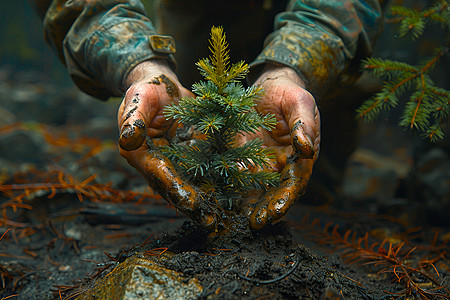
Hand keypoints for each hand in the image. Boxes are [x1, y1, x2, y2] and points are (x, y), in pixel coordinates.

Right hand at [117, 60, 216, 228]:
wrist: (164, 88)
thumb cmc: (148, 90)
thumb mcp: (140, 98)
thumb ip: (133, 118)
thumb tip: (126, 140)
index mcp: (141, 154)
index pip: (159, 175)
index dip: (175, 189)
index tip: (192, 202)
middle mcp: (158, 164)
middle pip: (175, 189)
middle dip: (193, 206)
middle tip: (211, 221)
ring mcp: (175, 164)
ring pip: (190, 186)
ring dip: (205, 203)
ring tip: (223, 218)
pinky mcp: (191, 158)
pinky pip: (204, 174)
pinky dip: (216, 186)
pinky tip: (232, 197)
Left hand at [243, 64, 320, 228]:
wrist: (269, 85)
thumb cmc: (289, 93)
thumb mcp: (300, 102)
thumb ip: (304, 124)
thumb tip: (306, 149)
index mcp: (301, 155)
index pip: (296, 181)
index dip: (286, 198)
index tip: (275, 211)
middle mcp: (283, 163)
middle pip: (277, 191)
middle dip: (267, 208)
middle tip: (255, 223)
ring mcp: (263, 161)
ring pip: (258, 187)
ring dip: (250, 203)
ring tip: (240, 218)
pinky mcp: (244, 155)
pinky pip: (239, 173)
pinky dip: (234, 186)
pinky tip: (226, 198)